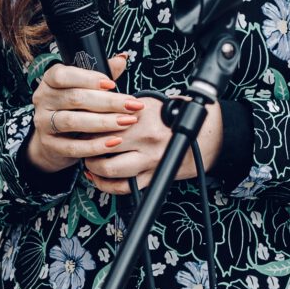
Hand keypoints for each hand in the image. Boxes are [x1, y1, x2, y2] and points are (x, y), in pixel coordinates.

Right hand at [25, 54, 144, 174]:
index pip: (64, 75)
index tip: (113, 84)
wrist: (54, 140)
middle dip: (108, 102)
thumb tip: (121, 59)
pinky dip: (96, 145)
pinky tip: (115, 142)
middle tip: (133, 105)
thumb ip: (102, 75)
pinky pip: (73, 147)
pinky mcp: (49, 145)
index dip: (88, 79)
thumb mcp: (84, 89)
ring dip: (104, 122)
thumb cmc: (74, 108)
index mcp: (50, 80)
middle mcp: (43, 99)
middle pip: (75, 98)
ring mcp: (43, 123)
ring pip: (73, 121)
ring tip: (127, 122)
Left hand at [86, 91, 222, 195]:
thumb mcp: (151, 101)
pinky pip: (123, 187)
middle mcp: (146, 137)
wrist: (207, 136)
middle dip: (86, 144)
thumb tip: (95, 107)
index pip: (103, 119)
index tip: (81, 122)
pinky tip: (98, 177)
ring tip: (89, 159)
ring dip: (93, 166)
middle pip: (101, 144)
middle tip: (81, 142)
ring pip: (109, 168)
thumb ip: (124, 105)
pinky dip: (106, 184)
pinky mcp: (153, 176)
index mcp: (143, 114)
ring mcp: (150, 159)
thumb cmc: (177, 117)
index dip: (87, 122)